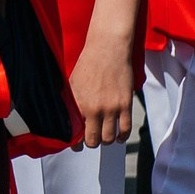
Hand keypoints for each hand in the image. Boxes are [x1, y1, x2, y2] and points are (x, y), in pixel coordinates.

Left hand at [65, 31, 136, 148]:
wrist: (108, 49)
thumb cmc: (89, 63)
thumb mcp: (72, 82)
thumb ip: (71, 102)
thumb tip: (68, 118)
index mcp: (78, 104)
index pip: (75, 133)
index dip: (76, 142)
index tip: (77, 143)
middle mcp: (94, 109)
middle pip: (93, 140)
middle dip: (92, 142)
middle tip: (92, 139)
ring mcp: (111, 108)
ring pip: (109, 138)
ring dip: (106, 140)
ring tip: (105, 136)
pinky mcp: (125, 105)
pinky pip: (125, 129)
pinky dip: (122, 137)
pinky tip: (119, 137)